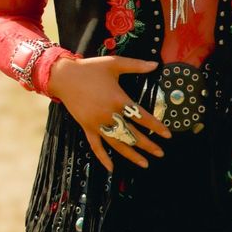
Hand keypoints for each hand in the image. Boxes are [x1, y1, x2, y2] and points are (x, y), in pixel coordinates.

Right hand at [47, 55, 170, 172]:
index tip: (167, 135)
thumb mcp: (114, 64)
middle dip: (148, 145)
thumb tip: (156, 64)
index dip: (156, 126)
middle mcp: (108, 115)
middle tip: (160, 153)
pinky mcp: (86, 127)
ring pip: (117, 143)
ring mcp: (97, 123)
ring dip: (131, 155)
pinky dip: (103, 157)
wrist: (63, 75)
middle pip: (132, 134)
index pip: (142, 117)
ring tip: (145, 164)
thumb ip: (137, 65)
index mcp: (118, 99)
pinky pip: (95, 146)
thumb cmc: (90, 68)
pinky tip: (111, 168)